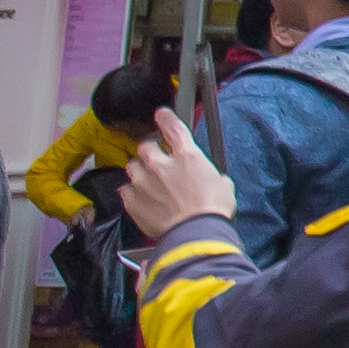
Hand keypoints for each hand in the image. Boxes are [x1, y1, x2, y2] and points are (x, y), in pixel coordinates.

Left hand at [119, 111, 230, 241]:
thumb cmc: (213, 209)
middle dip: (150, 150)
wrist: (194, 233)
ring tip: (147, 180)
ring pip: (132, 167)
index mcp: (187, 156)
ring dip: (139, 171)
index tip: (161, 114)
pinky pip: (126, 190)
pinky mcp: (132, 201)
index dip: (165, 118)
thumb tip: (209, 178)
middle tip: (156, 157)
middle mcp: (161, 164)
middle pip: (146, 146)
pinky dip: (132, 192)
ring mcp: (143, 183)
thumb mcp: (222, 185)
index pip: (173, 128)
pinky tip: (141, 198)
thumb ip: (209, 175)